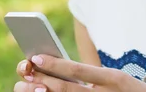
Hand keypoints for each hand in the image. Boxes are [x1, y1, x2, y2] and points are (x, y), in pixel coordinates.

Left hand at [14, 54, 145, 91]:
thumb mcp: (120, 81)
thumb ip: (96, 78)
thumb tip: (64, 74)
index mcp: (114, 79)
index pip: (79, 69)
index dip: (56, 64)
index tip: (36, 57)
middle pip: (68, 89)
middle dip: (43, 81)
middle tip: (24, 74)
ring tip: (28, 88)